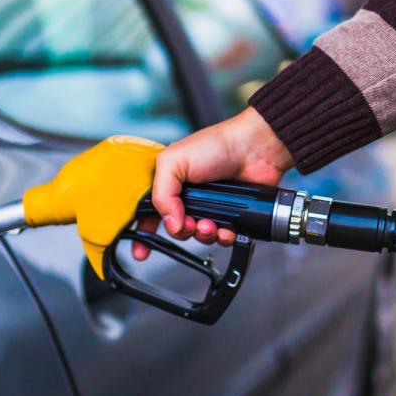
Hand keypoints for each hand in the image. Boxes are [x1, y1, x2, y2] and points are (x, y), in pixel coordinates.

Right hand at [132, 107, 293, 259]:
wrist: (255, 149)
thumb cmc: (217, 145)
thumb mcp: (174, 161)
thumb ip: (162, 193)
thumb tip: (170, 223)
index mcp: (169, 182)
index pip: (149, 211)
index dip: (143, 231)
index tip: (140, 250)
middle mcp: (187, 196)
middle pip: (175, 228)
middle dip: (182, 231)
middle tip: (190, 223)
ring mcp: (209, 206)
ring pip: (198, 236)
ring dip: (204, 234)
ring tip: (211, 223)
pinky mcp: (229, 215)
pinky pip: (221, 237)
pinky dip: (223, 236)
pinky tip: (226, 227)